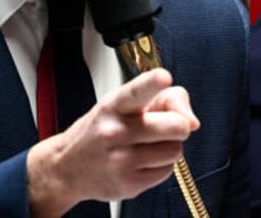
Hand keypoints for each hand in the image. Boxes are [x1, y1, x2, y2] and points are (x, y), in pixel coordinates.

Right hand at [27, 68, 198, 216]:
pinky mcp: (128, 184)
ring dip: (169, 147)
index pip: (137, 91)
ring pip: (176, 150)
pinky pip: (168, 171)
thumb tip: (193, 121)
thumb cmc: (102, 129)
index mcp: (115, 105)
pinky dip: (162, 165)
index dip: (153, 83)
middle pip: (176, 126)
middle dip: (177, 125)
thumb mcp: (124, 104)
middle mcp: (116, 131)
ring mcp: (121, 160)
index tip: (163, 77)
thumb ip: (165, 99)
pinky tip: (143, 161)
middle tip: (163, 126)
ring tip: (148, 145)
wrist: (67, 168)